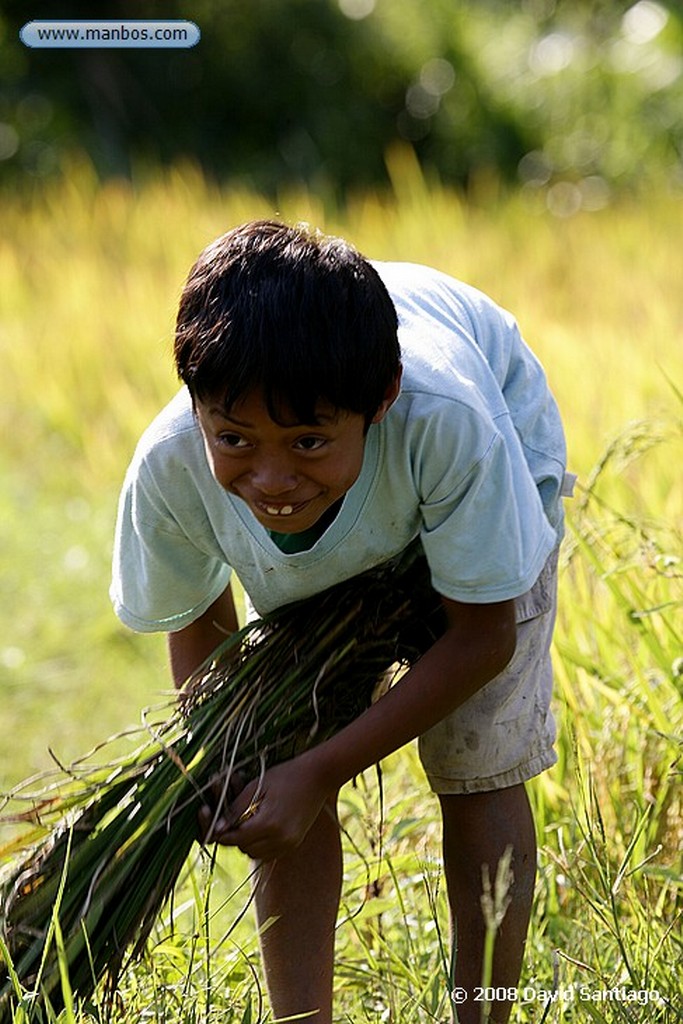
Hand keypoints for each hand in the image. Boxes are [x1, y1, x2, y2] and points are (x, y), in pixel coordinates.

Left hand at [201, 752, 332, 861]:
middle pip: (245, 849)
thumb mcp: (255, 787)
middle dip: (234, 837)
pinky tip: (261, 826)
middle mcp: (280, 839)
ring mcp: (289, 844)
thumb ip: (235, 810)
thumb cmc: (284, 776)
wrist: (317, 776)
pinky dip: (261, 844)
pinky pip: (269, 852)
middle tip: (231, 819)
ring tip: (247, 822)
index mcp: (269, 823)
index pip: (235, 839)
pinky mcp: (294, 844)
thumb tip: (215, 829)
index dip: (221, 833)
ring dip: (247, 842)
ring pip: (256, 854)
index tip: (214, 823)